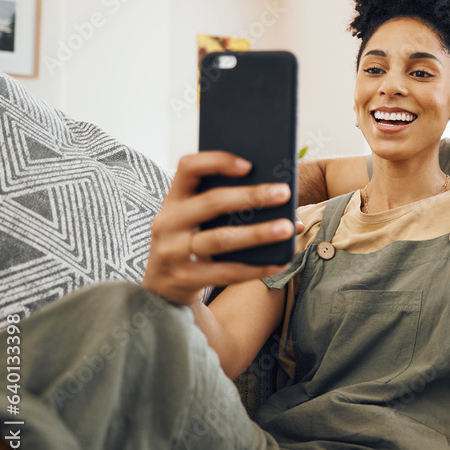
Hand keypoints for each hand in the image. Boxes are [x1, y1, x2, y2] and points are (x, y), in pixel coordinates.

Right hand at [142, 152, 293, 305]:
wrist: (162, 288)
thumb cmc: (193, 242)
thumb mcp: (198, 221)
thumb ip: (231, 208)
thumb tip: (286, 208)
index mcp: (174, 199)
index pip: (188, 167)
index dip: (217, 161)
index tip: (249, 165)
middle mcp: (169, 222)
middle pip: (211, 202)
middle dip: (251, 196)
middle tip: (284, 193)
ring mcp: (173, 252)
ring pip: (220, 239)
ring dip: (258, 233)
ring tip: (287, 228)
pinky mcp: (185, 278)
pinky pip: (226, 273)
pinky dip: (256, 268)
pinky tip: (280, 263)